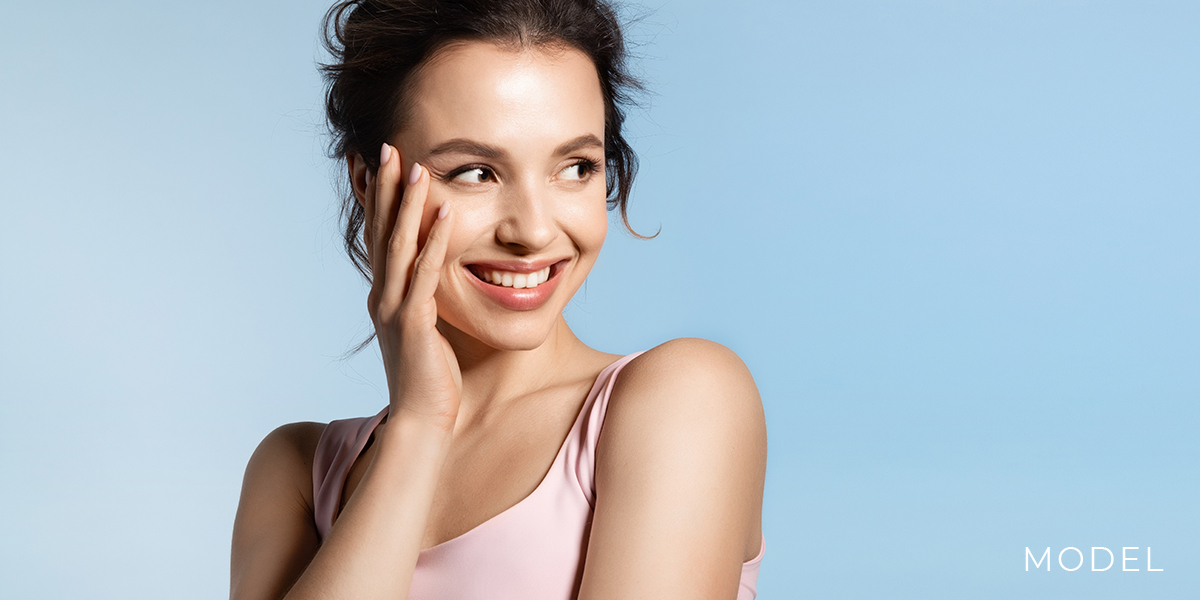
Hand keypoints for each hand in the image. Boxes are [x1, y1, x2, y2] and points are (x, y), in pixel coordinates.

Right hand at [363, 142, 460, 428]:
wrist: (421, 423)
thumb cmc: (430, 380)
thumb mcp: (424, 331)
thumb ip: (425, 302)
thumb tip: (436, 281)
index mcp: (384, 296)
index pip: (378, 237)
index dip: (376, 199)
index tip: (377, 163)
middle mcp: (382, 296)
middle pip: (380, 231)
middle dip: (384, 188)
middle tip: (386, 146)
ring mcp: (394, 309)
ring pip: (398, 246)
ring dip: (407, 205)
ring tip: (416, 166)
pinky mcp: (414, 325)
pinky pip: (425, 275)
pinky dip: (435, 243)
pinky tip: (446, 215)